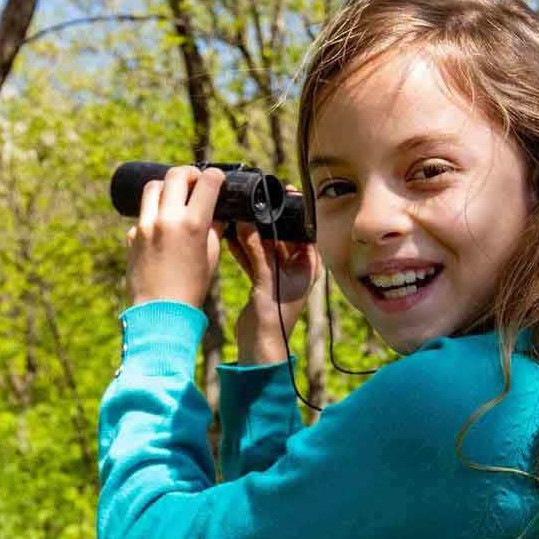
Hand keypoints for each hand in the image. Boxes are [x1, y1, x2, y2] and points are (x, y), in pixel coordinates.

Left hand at [125, 165, 227, 308]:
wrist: (161, 312)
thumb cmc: (191, 288)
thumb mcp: (211, 256)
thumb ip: (214, 229)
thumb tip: (216, 214)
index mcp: (193, 223)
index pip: (207, 182)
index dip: (216, 177)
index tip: (218, 180)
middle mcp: (167, 219)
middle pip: (176, 175)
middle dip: (190, 174)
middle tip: (196, 182)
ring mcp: (146, 226)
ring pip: (154, 187)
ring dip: (168, 186)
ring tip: (177, 197)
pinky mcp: (132, 236)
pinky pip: (144, 213)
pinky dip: (155, 213)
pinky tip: (163, 226)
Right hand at [225, 185, 322, 363]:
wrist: (260, 345)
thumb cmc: (274, 317)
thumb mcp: (267, 277)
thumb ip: (257, 248)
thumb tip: (247, 221)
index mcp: (308, 265)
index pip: (304, 229)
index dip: (293, 211)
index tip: (283, 193)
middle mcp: (296, 266)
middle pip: (282, 234)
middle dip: (267, 220)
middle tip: (254, 200)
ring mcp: (278, 273)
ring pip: (265, 244)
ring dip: (251, 232)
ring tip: (238, 214)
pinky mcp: (262, 280)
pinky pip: (253, 256)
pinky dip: (242, 247)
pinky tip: (230, 234)